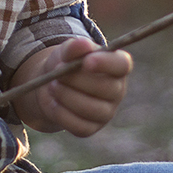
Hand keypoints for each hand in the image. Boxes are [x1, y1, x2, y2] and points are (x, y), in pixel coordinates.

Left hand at [11, 38, 131, 137]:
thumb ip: (74, 47)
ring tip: (52, 85)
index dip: (106, 64)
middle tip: (57, 72)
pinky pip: (80, 126)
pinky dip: (62, 114)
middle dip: (77, 80)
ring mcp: (106, 111)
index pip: (122, 65)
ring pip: (93, 110)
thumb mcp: (67, 51)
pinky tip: (54, 102)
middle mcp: (117, 90)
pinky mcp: (91, 127)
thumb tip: (81, 44)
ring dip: (68, 96)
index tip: (86, 62)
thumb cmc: (66, 63)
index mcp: (117, 66)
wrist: (51, 83)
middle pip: (106, 89)